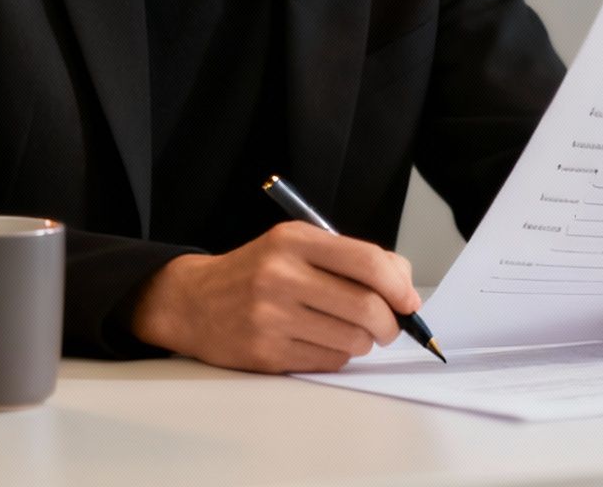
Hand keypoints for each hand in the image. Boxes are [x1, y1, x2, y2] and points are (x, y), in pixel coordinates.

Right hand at [130, 221, 419, 372]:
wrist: (193, 302)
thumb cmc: (256, 272)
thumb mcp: (295, 247)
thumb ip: (350, 258)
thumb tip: (404, 285)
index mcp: (294, 241)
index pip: (367, 262)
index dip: (399, 286)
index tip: (408, 301)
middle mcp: (281, 275)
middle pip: (366, 306)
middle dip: (389, 323)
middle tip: (387, 326)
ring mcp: (271, 316)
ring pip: (353, 340)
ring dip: (362, 342)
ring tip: (347, 332)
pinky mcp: (266, 353)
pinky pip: (329, 361)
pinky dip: (337, 356)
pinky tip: (320, 342)